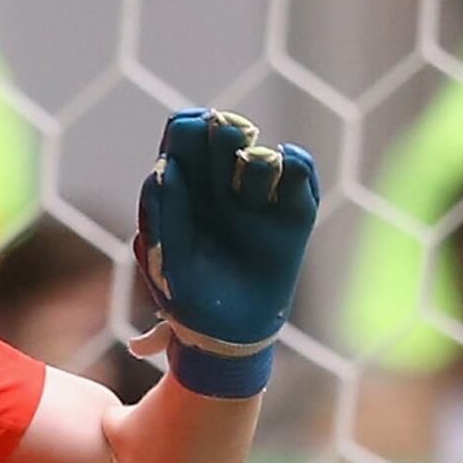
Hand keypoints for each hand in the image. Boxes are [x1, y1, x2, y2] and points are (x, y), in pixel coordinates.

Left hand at [134, 106, 317, 397]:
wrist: (228, 335)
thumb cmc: (187, 298)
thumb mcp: (165, 260)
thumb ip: (163, 213)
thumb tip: (165, 168)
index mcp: (183, 187)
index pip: (183, 134)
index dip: (187, 127)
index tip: (192, 134)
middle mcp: (221, 186)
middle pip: (222, 133)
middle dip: (223, 134)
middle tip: (225, 145)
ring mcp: (258, 198)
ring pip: (260, 151)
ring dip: (253, 158)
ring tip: (249, 183)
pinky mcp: (293, 212)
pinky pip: (299, 168)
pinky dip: (294, 161)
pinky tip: (283, 169)